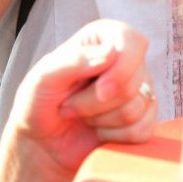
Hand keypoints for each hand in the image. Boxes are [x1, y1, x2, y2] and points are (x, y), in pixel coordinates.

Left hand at [2, 20, 157, 181]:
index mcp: (104, 38)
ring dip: (100, 121)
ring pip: (136, 109)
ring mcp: (138, 89)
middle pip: (131, 83)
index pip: (133, 42)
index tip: (100, 90)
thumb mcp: (42, 78)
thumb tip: (111, 53)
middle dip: (94, 103)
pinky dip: (113, 137)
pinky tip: (98, 132)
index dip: (121, 69)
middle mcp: (125, 60)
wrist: (41, 143)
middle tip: (68, 106)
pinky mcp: (143, 118)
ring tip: (81, 117)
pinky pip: (143, 130)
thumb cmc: (39, 104)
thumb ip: (73, 61)